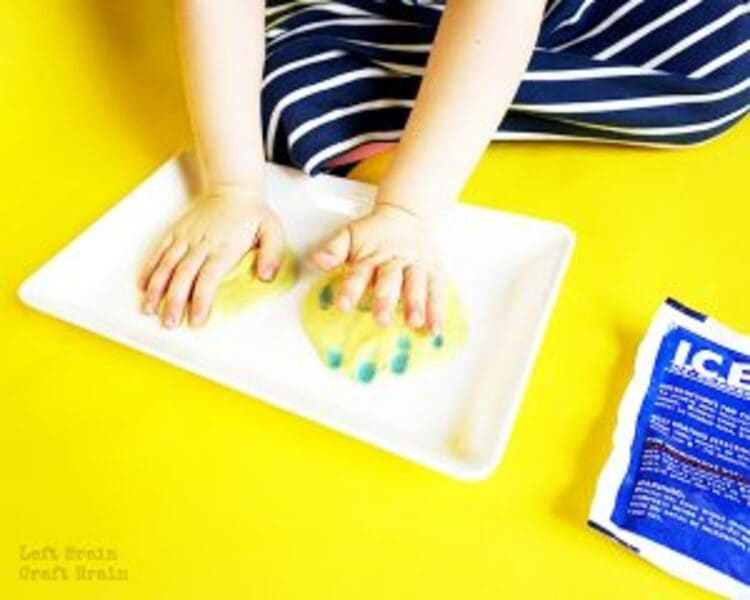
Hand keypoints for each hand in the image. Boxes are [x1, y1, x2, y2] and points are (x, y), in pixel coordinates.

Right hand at [138, 189, 283, 327]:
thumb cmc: (252, 213)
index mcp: (224, 247)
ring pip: (167, 265)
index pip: (209, 277)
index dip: (201, 299)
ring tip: (148, 309)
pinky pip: (159, 251)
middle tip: (169, 323)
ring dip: (156, 289)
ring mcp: (186, 237)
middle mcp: (201, 244)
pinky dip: (149, 268)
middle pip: (183, 276)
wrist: (232, 188)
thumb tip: (265, 277)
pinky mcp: (176, 232)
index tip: (196, 319)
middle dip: (174, 301)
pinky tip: (143, 285)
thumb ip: (271, 255)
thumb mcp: (272, 231)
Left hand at [310, 203, 445, 332]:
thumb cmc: (375, 233)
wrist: (408, 215)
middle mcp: (395, 261)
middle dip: (386, 299)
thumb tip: (317, 261)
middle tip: (382, 319)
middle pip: (390, 279)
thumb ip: (334, 249)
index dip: (351, 288)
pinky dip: (438, 310)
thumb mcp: (350, 235)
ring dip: (416, 304)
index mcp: (371, 255)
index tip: (343, 306)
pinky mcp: (434, 271)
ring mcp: (416, 266)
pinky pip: (437, 290)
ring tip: (414, 323)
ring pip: (417, 284)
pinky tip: (435, 329)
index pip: (360, 272)